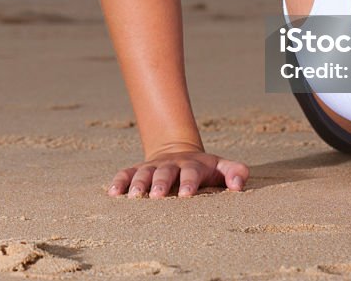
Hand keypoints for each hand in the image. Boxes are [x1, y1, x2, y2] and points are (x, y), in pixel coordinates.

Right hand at [107, 150, 248, 198]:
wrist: (179, 152)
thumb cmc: (205, 169)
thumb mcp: (222, 167)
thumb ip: (236, 172)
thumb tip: (238, 185)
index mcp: (192, 165)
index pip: (191, 172)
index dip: (189, 182)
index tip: (186, 195)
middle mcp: (170, 165)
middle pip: (165, 172)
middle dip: (161, 183)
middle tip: (158, 196)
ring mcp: (152, 167)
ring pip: (143, 173)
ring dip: (138, 183)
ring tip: (133, 197)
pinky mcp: (137, 170)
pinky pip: (126, 173)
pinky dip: (119, 181)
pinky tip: (112, 193)